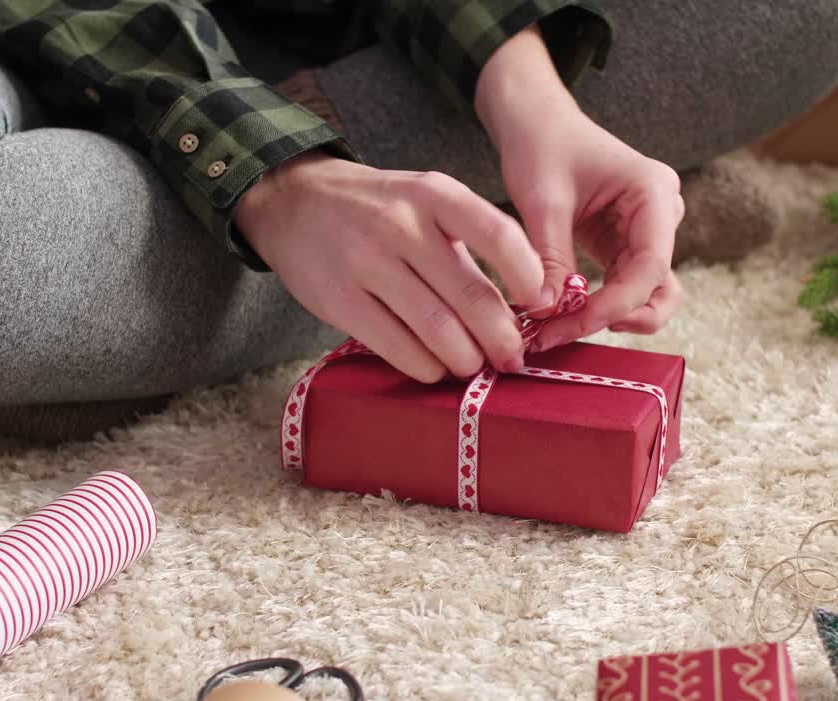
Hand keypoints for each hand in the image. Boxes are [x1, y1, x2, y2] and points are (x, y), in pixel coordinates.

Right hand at [236, 151, 544, 381]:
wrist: (296, 202)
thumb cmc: (379, 209)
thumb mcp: (425, 201)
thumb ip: (468, 244)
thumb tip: (519, 309)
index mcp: (434, 195)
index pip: (497, 233)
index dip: (527, 275)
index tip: (541, 305)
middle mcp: (402, 224)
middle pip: (470, 295)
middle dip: (501, 337)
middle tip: (513, 358)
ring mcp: (367, 262)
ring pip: (436, 328)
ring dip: (466, 359)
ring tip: (475, 366)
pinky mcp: (340, 300)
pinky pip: (397, 346)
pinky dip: (426, 366)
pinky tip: (436, 367)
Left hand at [476, 27, 684, 351]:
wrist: (537, 123)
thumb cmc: (542, 145)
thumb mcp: (541, 200)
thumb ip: (548, 257)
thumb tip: (546, 313)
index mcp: (653, 193)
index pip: (650, 266)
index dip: (615, 305)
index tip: (570, 324)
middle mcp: (661, 216)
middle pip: (658, 289)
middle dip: (613, 318)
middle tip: (559, 334)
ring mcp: (648, 233)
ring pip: (646, 297)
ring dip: (606, 320)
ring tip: (555, 330)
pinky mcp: (626, 247)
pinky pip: (622, 289)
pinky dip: (594, 308)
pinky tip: (558, 318)